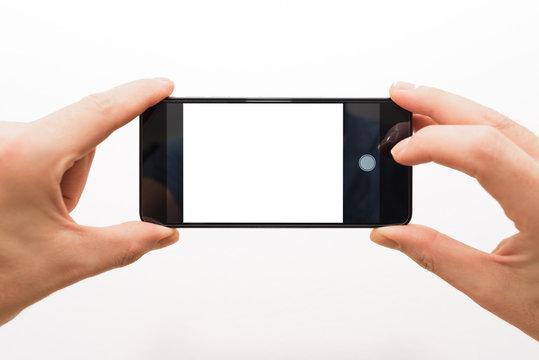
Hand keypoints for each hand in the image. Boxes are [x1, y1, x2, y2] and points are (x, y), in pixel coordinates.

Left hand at [0, 79, 178, 325]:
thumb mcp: (66, 261)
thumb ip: (127, 245)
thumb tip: (163, 233)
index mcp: (24, 158)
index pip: (97, 114)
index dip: (137, 97)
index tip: (161, 86)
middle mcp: (1, 140)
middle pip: (75, 141)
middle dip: (75, 181)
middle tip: (54, 220)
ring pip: (52, 146)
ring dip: (55, 181)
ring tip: (27, 219)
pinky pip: (30, 148)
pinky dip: (36, 176)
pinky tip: (16, 208)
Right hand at [371, 82, 538, 339]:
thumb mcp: (494, 289)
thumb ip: (436, 256)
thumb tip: (388, 232)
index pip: (485, 153)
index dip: (434, 144)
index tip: (397, 154)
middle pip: (494, 124)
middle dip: (439, 104)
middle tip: (398, 95)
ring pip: (504, 125)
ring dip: (455, 110)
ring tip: (414, 107)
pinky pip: (511, 138)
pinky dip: (472, 126)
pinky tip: (448, 128)